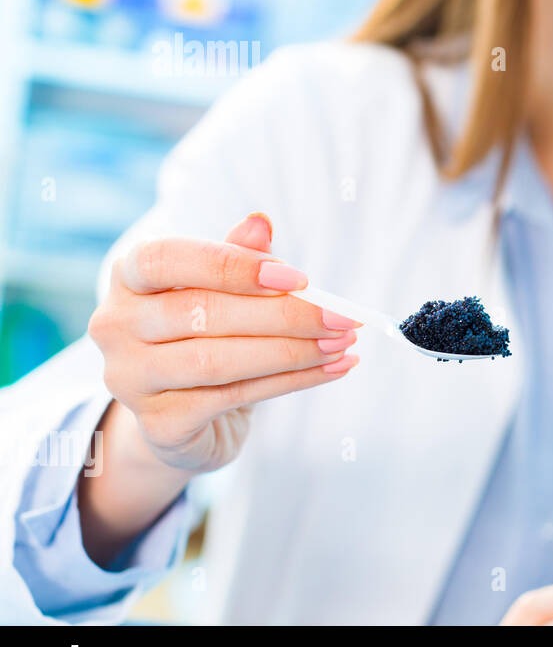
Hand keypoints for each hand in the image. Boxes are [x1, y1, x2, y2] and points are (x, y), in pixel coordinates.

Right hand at [87, 213, 360, 474]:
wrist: (182, 419)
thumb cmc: (205, 337)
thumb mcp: (221, 293)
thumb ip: (238, 259)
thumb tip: (260, 223)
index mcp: (128, 277)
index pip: (165, 259)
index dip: (231, 266)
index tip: (297, 277)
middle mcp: (116, 326)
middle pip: (202, 313)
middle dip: (284, 314)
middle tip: (341, 317)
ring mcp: (130, 379)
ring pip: (218, 360)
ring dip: (293, 351)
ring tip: (342, 343)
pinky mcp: (160, 423)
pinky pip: (236, 396)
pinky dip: (293, 381)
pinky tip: (332, 369)